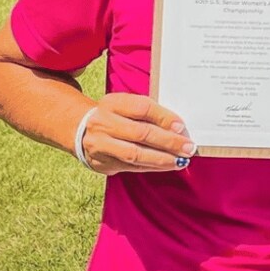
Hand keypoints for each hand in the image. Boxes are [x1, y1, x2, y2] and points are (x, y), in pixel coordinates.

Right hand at [78, 93, 195, 174]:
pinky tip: (167, 166)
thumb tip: (178, 128)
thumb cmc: (115, 115)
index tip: (181, 127)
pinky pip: (131, 167)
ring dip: (162, 159)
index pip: (142, 108)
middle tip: (188, 147)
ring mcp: (100, 145)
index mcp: (112, 103)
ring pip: (135, 154)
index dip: (164, 117)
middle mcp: (103, 123)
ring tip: (180, 160)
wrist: (81, 130)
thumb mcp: (126, 105)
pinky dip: (152, 167)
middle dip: (168, 142)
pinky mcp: (101, 163)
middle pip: (140, 133)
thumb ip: (149, 112)